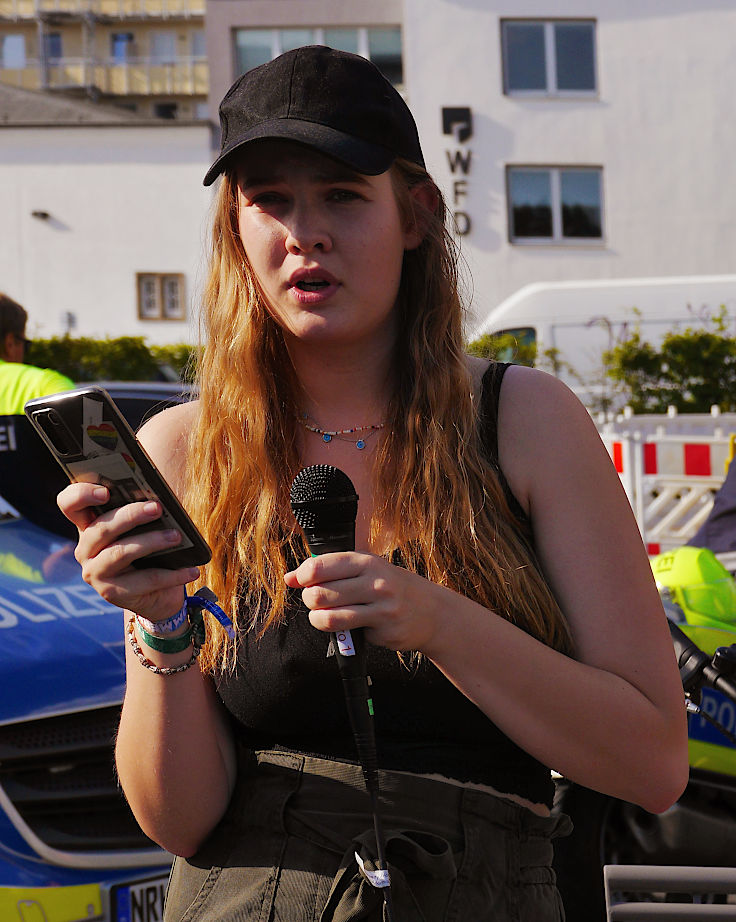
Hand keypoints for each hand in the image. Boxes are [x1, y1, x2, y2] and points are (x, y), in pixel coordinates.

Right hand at [57, 482, 199, 620]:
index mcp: (88, 524)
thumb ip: (144, 511)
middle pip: (100, 528)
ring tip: (176, 536)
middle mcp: (85, 549)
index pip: (69, 503)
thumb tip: (161, 499)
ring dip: (152, 542)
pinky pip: (144, 580)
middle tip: (157, 508)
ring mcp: (94, 573)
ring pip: (120, 553)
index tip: (105, 491)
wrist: (156, 595)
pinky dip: (172, 574)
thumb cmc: (151, 550)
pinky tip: (191, 569)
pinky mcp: (111, 593)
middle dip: (130, 515)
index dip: (81, 495)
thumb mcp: (146, 528)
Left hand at [284, 551, 444, 652]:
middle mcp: (375, 581)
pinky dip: (341, 632)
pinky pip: (347, 634)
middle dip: (310, 600)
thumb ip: (328, 571)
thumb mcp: (365, 570)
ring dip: (318, 619)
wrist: (432, 612)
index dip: (303, 575)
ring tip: (324, 616)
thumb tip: (289, 578)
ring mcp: (381, 607)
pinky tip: (352, 626)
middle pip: (319, 593)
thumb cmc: (392, 588)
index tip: (303, 581)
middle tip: (317, 601)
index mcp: (366, 561)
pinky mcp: (384, 630)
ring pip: (328, 616)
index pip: (320, 565)